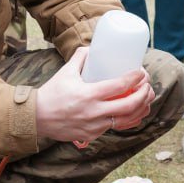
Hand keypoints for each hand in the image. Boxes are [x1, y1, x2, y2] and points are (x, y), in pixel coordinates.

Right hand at [35, 48, 155, 142]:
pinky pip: (117, 127)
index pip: (119, 85)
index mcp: (89, 94)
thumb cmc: (52, 93)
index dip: (135, 78)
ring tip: (147, 98)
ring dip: (142, 108)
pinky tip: (137, 112)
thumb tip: (93, 47)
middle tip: (147, 84)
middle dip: (144, 94)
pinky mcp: (93, 135)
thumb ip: (80, 57)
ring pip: (127, 120)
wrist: (36, 118)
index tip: (141, 71)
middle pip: (130, 105)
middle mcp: (94, 112)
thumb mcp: (66, 72)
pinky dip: (130, 119)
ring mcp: (95, 126)